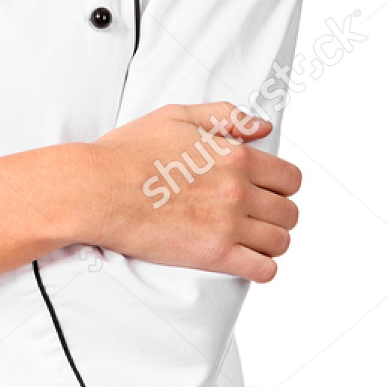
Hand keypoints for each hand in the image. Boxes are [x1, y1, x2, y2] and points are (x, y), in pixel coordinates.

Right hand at [85, 103, 300, 282]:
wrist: (96, 189)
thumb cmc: (128, 152)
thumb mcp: (177, 117)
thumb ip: (225, 117)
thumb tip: (263, 128)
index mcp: (235, 157)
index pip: (290, 178)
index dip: (283, 185)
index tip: (267, 190)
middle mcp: (238, 191)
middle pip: (289, 212)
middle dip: (277, 214)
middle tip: (256, 215)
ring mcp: (228, 225)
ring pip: (280, 242)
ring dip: (270, 241)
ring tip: (249, 238)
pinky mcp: (213, 255)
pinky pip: (263, 270)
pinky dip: (261, 267)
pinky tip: (244, 259)